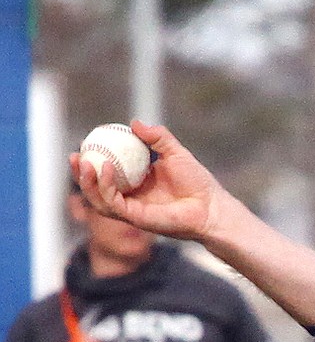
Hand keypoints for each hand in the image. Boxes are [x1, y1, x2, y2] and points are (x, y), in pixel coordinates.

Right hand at [71, 121, 222, 242]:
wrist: (211, 205)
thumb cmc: (197, 182)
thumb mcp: (175, 152)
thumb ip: (156, 137)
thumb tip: (134, 123)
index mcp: (138, 184)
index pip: (108, 173)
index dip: (93, 160)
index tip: (85, 143)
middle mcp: (132, 198)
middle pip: (97, 189)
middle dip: (81, 174)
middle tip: (75, 155)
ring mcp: (133, 210)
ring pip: (100, 199)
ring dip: (87, 182)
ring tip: (83, 162)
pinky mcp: (137, 219)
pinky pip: (114, 204)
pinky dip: (106, 187)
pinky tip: (106, 168)